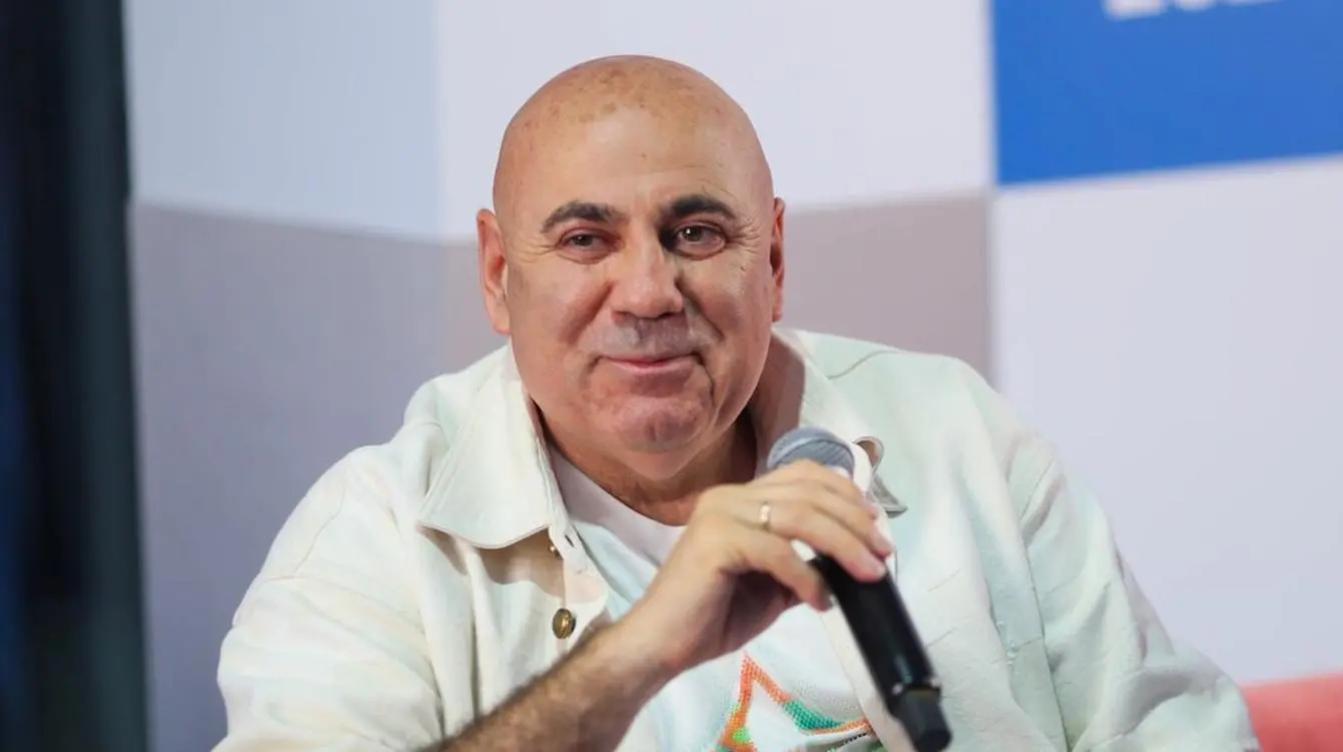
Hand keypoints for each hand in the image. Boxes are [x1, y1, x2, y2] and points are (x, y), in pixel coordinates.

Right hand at [615, 460, 892, 678]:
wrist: (661, 645)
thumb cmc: (711, 616)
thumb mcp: (772, 587)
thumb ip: (803, 566)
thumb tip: (848, 563)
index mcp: (740, 499)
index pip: (803, 474)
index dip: (845, 493)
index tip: (876, 525)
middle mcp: (729, 496)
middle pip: (809, 492)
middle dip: (855, 521)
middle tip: (883, 552)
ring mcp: (721, 514)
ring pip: (799, 516)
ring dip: (843, 544)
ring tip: (868, 573)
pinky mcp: (716, 541)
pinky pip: (778, 551)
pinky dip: (808, 577)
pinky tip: (821, 601)